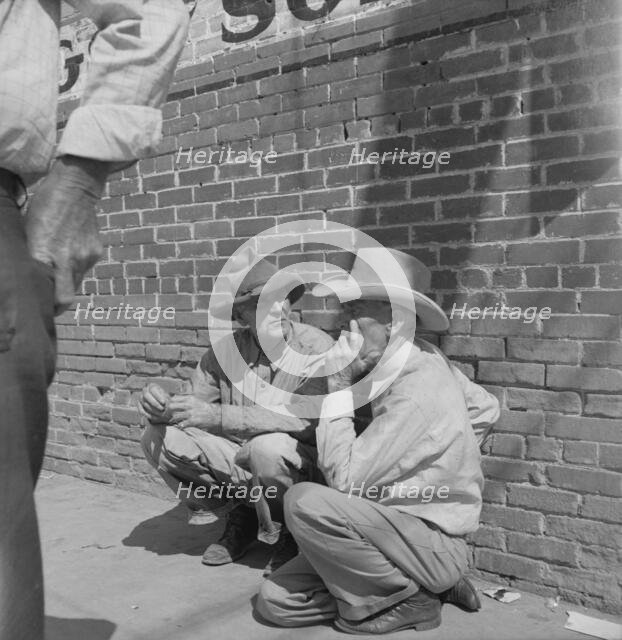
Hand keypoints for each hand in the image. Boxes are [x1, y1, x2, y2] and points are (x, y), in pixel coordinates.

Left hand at [25, 155, 108, 314]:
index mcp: (47, 255)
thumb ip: (30, 255)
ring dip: (66, 280)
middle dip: (57, 300)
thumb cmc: (44, 206)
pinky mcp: (96, 252)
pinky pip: (84, 268)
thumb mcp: (27, 231)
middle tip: (47, 297)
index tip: (42, 310)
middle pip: (68, 296)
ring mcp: (86, 257)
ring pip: (76, 282)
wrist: (76, 187)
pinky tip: (69, 250)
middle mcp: (70, 260)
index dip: (50, 309)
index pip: (57, 298)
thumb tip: (26, 275)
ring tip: (57, 266)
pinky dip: (75, 265)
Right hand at [139, 383, 171, 423]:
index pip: (153, 389)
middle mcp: (145, 391)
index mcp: (152, 386)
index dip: (158, 396)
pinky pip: (141, 410)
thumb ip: (175, 394)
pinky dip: (147, 414)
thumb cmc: (167, 402)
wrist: (161, 409)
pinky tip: (154, 418)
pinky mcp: (138, 406)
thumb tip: (182, 391)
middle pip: (146, 396)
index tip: (164, 402)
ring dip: (152, 410)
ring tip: (160, 414)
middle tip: (162, 409)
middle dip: (154, 403)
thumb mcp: (171, 397)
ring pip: (144, 403)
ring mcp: (140, 398)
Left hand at [168, 395, 220, 430]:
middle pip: (172, 406)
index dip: (168, 403)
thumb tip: (173, 399)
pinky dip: (179, 426)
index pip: (173, 398)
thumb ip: (185, 400)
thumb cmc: (204, 409)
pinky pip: (181, 424)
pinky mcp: (193, 421)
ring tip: (172, 422)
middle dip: (167, 412)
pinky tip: (180, 426)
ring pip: (175, 416)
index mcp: (189, 399)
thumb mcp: (195, 401)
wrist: (217, 416)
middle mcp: (189, 405)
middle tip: (166, 416)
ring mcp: (191, 413)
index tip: (167, 408)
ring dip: (172, 420)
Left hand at [325, 320, 364, 391]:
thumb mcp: (362, 367)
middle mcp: (344, 352)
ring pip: (336, 342)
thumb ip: (370, 359)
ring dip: (339, 345)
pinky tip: (336, 357)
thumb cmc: (352, 373)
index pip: (354, 337)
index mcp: (353, 353)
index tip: (353, 321)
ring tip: (341, 354)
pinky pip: (331, 347)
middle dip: (344, 339)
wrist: (339, 382)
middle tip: (345, 346)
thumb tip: (378, 353)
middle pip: (343, 338)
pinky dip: (334, 349)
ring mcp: (335, 353)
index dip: (354, 328)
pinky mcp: (329, 355)